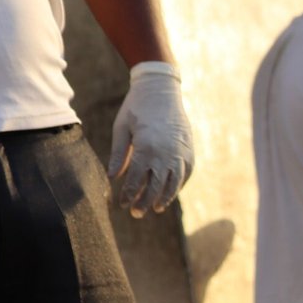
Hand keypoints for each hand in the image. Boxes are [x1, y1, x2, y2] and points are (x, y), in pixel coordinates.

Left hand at [109, 62, 193, 217]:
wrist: (161, 88)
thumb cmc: (136, 106)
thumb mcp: (122, 128)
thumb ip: (119, 154)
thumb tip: (112, 177)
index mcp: (146, 147)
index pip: (136, 179)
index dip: (129, 194)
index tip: (123, 204)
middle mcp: (165, 152)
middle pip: (155, 187)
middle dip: (145, 202)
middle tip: (136, 214)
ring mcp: (180, 152)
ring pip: (173, 183)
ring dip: (164, 198)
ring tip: (156, 208)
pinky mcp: (189, 149)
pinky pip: (185, 173)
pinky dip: (179, 185)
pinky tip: (170, 192)